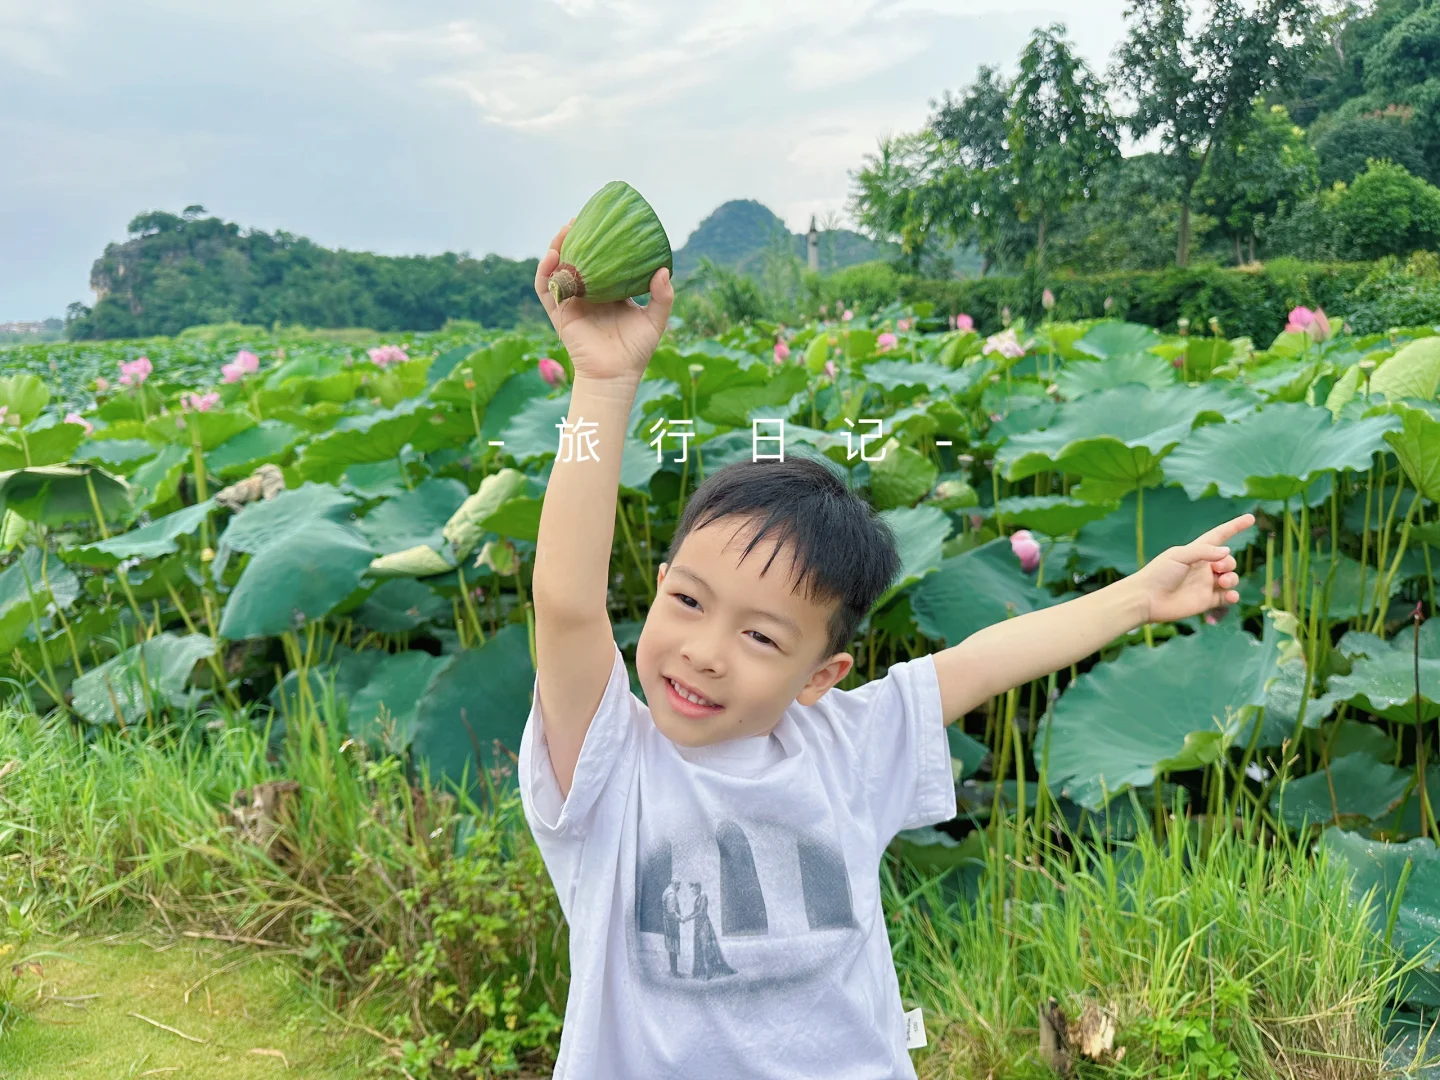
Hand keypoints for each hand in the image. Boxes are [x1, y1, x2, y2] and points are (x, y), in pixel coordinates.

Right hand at [534, 219, 674, 382]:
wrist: (616, 375)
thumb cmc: (636, 350)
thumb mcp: (655, 320)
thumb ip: (663, 296)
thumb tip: (663, 270)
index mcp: (608, 291)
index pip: (600, 260)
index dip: (597, 241)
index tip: (600, 222)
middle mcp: (588, 294)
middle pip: (576, 259)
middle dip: (574, 238)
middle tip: (578, 220)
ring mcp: (572, 302)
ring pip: (558, 269)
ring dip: (556, 248)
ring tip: (563, 231)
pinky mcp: (559, 314)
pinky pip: (546, 289)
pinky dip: (545, 272)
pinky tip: (552, 256)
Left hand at [1133, 513, 1254, 623]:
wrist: (1146, 599)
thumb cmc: (1158, 573)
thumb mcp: (1179, 555)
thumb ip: (1204, 551)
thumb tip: (1227, 551)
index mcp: (1196, 552)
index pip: (1220, 536)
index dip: (1234, 527)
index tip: (1251, 518)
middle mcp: (1204, 567)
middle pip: (1229, 560)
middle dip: (1229, 562)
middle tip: (1217, 568)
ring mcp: (1206, 584)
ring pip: (1231, 578)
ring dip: (1232, 578)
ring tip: (1222, 582)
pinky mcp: (1207, 601)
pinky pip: (1227, 597)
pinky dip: (1233, 595)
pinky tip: (1230, 596)